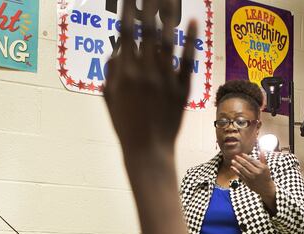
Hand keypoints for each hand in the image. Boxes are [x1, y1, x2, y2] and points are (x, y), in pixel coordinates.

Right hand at [103, 0, 197, 165]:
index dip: (129, 12)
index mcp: (125, 73)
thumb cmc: (126, 127)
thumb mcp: (110, 99)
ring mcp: (165, 79)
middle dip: (149, 6)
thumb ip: (111, 73)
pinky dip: (190, 40)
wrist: (148, 150)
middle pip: (148, 30)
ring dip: (168, 16)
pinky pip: (187, 60)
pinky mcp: (182, 88)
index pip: (127, 33)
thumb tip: (116, 51)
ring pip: (168, 41)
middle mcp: (145, 72)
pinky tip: (193, 22)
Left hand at [231, 152, 276, 211]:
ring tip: (232, 161)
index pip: (252, 160)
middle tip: (235, 156)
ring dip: (236, 164)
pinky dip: (235, 171)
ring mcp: (251, 177)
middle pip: (246, 164)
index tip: (242, 154)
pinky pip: (240, 175)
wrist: (266, 188)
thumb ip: (263, 159)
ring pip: (242, 169)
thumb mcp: (266, 167)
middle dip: (240, 159)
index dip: (246, 157)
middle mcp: (256, 172)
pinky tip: (232, 167)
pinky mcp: (247, 182)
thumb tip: (262, 150)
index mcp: (261, 168)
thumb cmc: (266, 176)